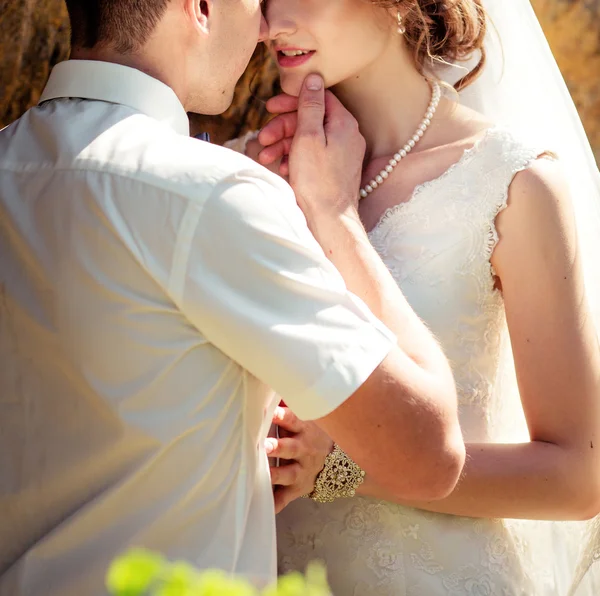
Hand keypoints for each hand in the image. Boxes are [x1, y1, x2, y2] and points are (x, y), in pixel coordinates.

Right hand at [258, 74, 365, 227]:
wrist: (329, 221)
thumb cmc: (317, 181)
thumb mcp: (308, 137)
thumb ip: (310, 106)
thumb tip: (313, 78)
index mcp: (343, 123)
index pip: (317, 97)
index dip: (291, 100)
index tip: (270, 107)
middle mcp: (346, 136)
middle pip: (310, 119)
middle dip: (282, 127)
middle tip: (262, 137)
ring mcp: (342, 154)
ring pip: (309, 139)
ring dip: (284, 144)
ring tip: (266, 157)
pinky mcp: (335, 169)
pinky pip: (313, 155)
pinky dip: (295, 158)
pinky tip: (284, 169)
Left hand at [265, 405, 333, 513]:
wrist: (340, 461)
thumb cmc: (314, 432)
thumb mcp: (309, 416)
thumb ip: (288, 403)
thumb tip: (269, 381)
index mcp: (304, 429)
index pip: (294, 419)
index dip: (283, 415)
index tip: (272, 412)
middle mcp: (304, 449)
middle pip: (291, 447)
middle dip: (278, 446)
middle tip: (264, 445)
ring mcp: (302, 470)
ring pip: (288, 474)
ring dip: (275, 474)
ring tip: (263, 474)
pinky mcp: (298, 487)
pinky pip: (286, 497)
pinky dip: (276, 503)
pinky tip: (265, 508)